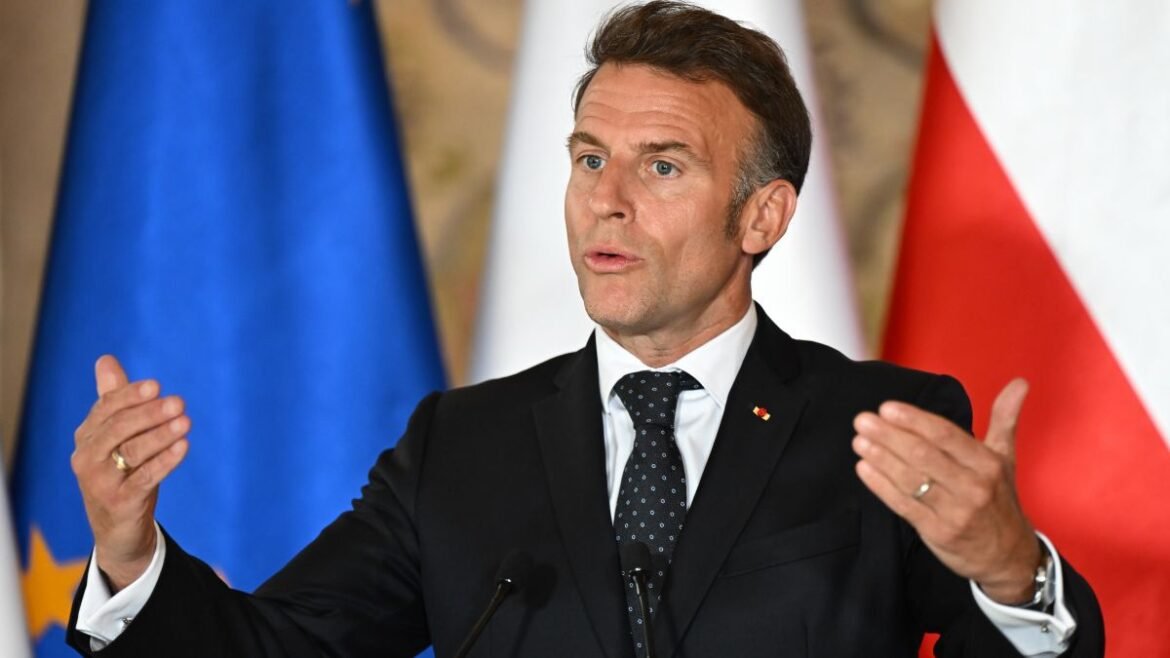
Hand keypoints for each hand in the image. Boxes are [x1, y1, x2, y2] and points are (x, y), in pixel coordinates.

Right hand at [70, 355, 190, 591]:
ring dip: (162, 435)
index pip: (107, 409)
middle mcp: (88, 458)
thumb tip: (105, 360)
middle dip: (149, 413)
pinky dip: (165, 461)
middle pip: (119, 428)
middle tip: (179, 402)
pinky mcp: (120, 503)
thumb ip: (113, 399)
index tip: (157, 386)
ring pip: (133, 452)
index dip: (131, 396)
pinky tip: (184, 446)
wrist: (117, 528)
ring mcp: (101, 482)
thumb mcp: (115, 436)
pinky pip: (145, 478)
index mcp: (87, 436)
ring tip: (186, 421)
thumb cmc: (119, 472)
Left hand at [851, 378, 1041, 604]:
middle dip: (889, 436)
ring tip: (859, 441)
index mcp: (987, 464)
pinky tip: (864, 468)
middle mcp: (973, 486)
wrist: (1007, 555)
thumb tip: (1020, 381)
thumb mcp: (1005, 457)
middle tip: (862, 420)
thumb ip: (1005, 418)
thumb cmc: (999, 498)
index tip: (887, 408)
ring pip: (911, 479)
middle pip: (923, 455)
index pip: (946, 436)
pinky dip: (880, 485)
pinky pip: (903, 505)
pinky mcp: (937, 532)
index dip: (914, 420)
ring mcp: (955, 512)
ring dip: (881, 458)